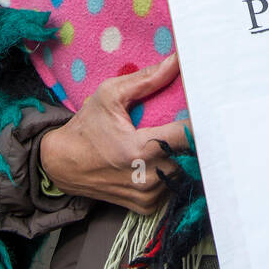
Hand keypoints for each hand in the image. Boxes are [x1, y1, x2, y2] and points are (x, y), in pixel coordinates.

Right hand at [39, 55, 191, 214]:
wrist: (61, 164)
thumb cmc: (86, 127)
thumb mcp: (109, 95)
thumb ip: (146, 79)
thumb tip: (176, 61)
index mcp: (140, 150)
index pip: (189, 136)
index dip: (201, 121)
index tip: (207, 108)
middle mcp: (147, 177)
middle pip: (190, 155)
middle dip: (192, 137)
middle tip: (188, 120)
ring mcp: (148, 196)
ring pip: (183, 171)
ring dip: (181, 155)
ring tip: (169, 139)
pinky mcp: (146, 207)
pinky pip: (172, 186)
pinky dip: (170, 171)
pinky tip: (158, 159)